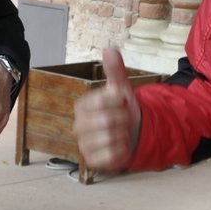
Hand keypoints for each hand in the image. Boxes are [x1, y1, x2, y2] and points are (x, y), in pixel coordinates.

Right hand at [73, 46, 140, 171]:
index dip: (119, 102)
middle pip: (107, 121)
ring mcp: (83, 144)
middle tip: (125, 118)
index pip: (101, 101)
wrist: (132, 131)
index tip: (123, 102)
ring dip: (124, 134)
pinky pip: (111, 155)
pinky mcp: (91, 161)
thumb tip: (109, 48)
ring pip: (110, 138)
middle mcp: (78, 125)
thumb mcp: (120, 88)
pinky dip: (122, 149)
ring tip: (123, 131)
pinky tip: (122, 145)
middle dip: (124, 119)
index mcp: (82, 105)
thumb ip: (115, 70)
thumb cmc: (122, 108)